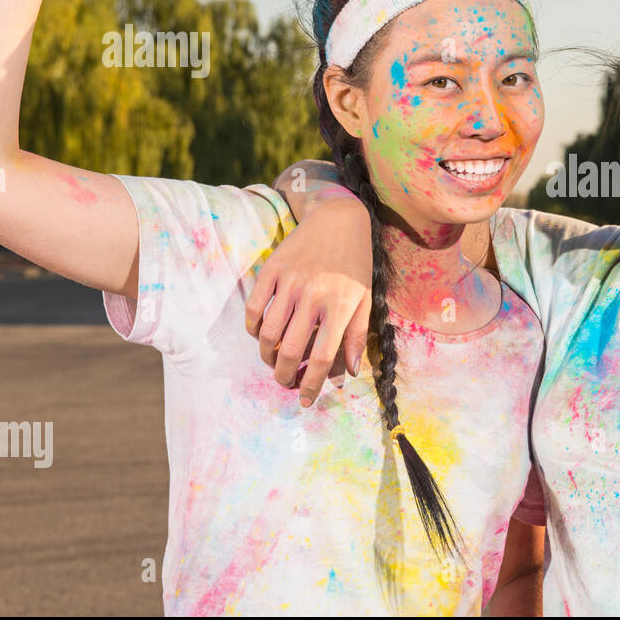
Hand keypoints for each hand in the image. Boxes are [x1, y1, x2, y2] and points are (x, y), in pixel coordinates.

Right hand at [244, 197, 373, 407]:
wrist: (338, 219)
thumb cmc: (356, 264)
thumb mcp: (366, 298)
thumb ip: (357, 336)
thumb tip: (348, 372)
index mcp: (341, 305)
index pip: (321, 357)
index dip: (311, 384)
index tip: (305, 400)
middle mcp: (314, 295)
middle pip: (290, 351)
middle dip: (284, 376)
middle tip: (285, 382)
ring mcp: (290, 282)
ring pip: (267, 334)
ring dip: (267, 356)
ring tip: (274, 362)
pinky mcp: (271, 270)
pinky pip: (254, 309)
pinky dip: (252, 329)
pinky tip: (261, 335)